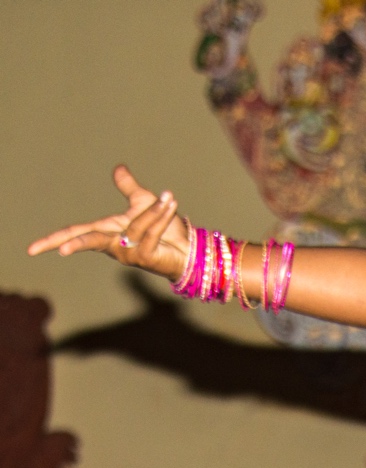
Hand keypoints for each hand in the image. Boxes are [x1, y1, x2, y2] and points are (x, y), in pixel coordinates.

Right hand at [26, 165, 190, 281]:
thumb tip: (118, 168)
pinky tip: (170, 204)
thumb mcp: (144, 203)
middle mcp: (116, 246)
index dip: (55, 240)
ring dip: (154, 209)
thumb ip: (129, 188)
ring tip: (169, 199)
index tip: (31, 250)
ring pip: (134, 224)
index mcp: (108, 233)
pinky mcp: (147, 257)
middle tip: (60, 252)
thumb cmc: (167, 232)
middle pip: (89, 241)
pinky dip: (161, 215)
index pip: (77, 234)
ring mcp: (130, 254)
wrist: (190, 249)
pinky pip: (150, 231)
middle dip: (74, 244)